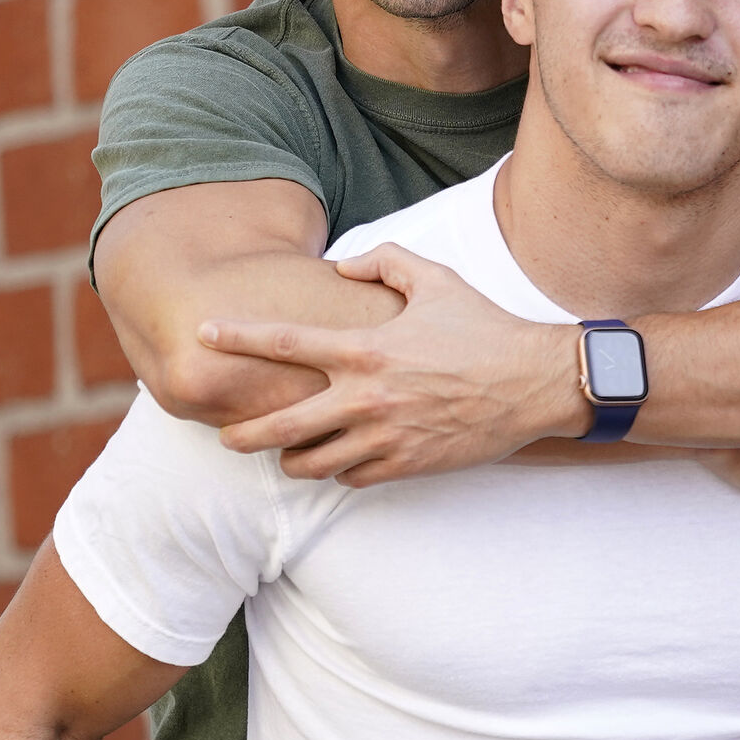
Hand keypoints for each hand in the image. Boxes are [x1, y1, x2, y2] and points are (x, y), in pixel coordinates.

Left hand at [200, 245, 585, 486]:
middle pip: (280, 428)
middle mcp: (367, 398)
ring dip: (292, 460)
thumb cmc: (485, 327)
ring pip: (311, 464)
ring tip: (286, 453)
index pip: (285, 343)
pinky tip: (339, 461)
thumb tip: (342, 264)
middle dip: (242, 434)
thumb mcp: (436, 279)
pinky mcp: (406, 465)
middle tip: (226, 435)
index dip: (238, 337)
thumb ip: (383, 260)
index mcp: (366, 349)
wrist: (535, 383)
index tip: (204, 335)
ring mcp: (385, 437)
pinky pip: (351, 479)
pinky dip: (338, 471)